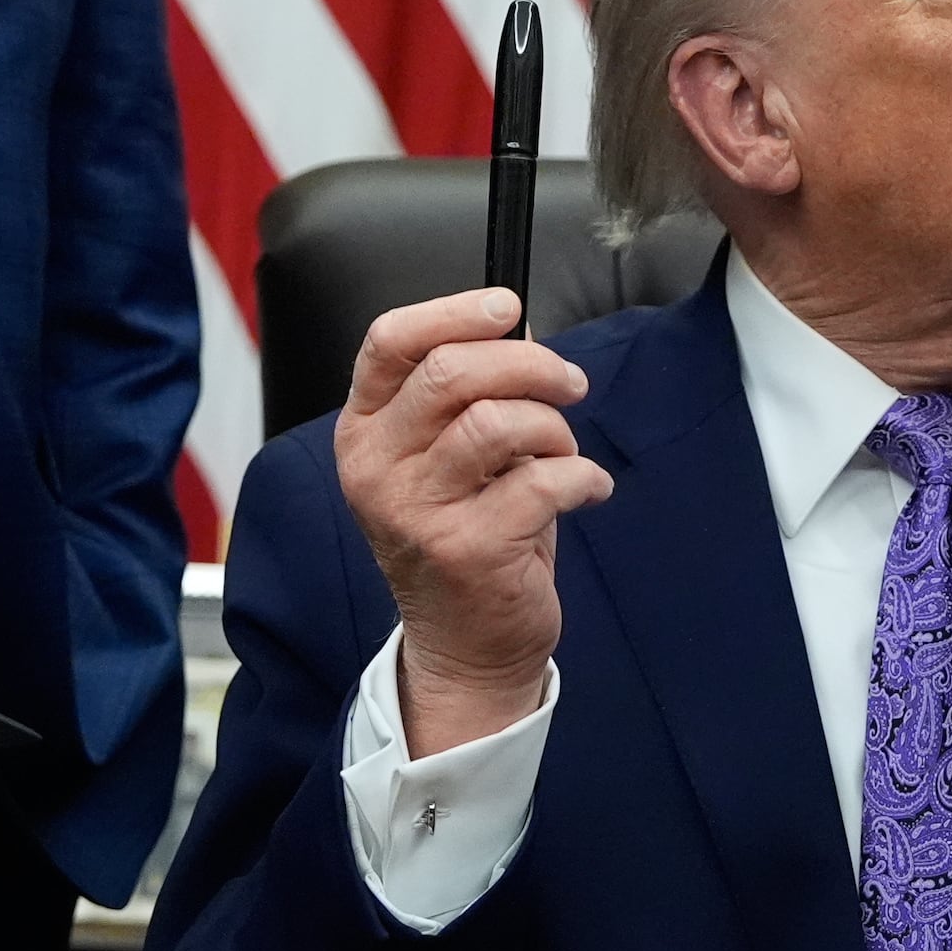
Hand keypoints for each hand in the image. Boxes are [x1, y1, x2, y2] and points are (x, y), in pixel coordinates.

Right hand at [337, 286, 612, 756]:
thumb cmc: (465, 536)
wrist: (464, 645)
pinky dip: (582, 477)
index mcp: (364, 432)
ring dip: (554, 427)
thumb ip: (469, 391)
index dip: (454, 310)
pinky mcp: (466, 549)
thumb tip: (515, 327)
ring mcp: (415, 511)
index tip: (507, 306)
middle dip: (529, 364)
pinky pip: (544, 480)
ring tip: (565, 454)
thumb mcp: (446, 458)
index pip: (389, 341)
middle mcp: (376, 468)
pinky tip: (587, 491)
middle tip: (569, 383)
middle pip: (451, 370)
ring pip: (499, 420)